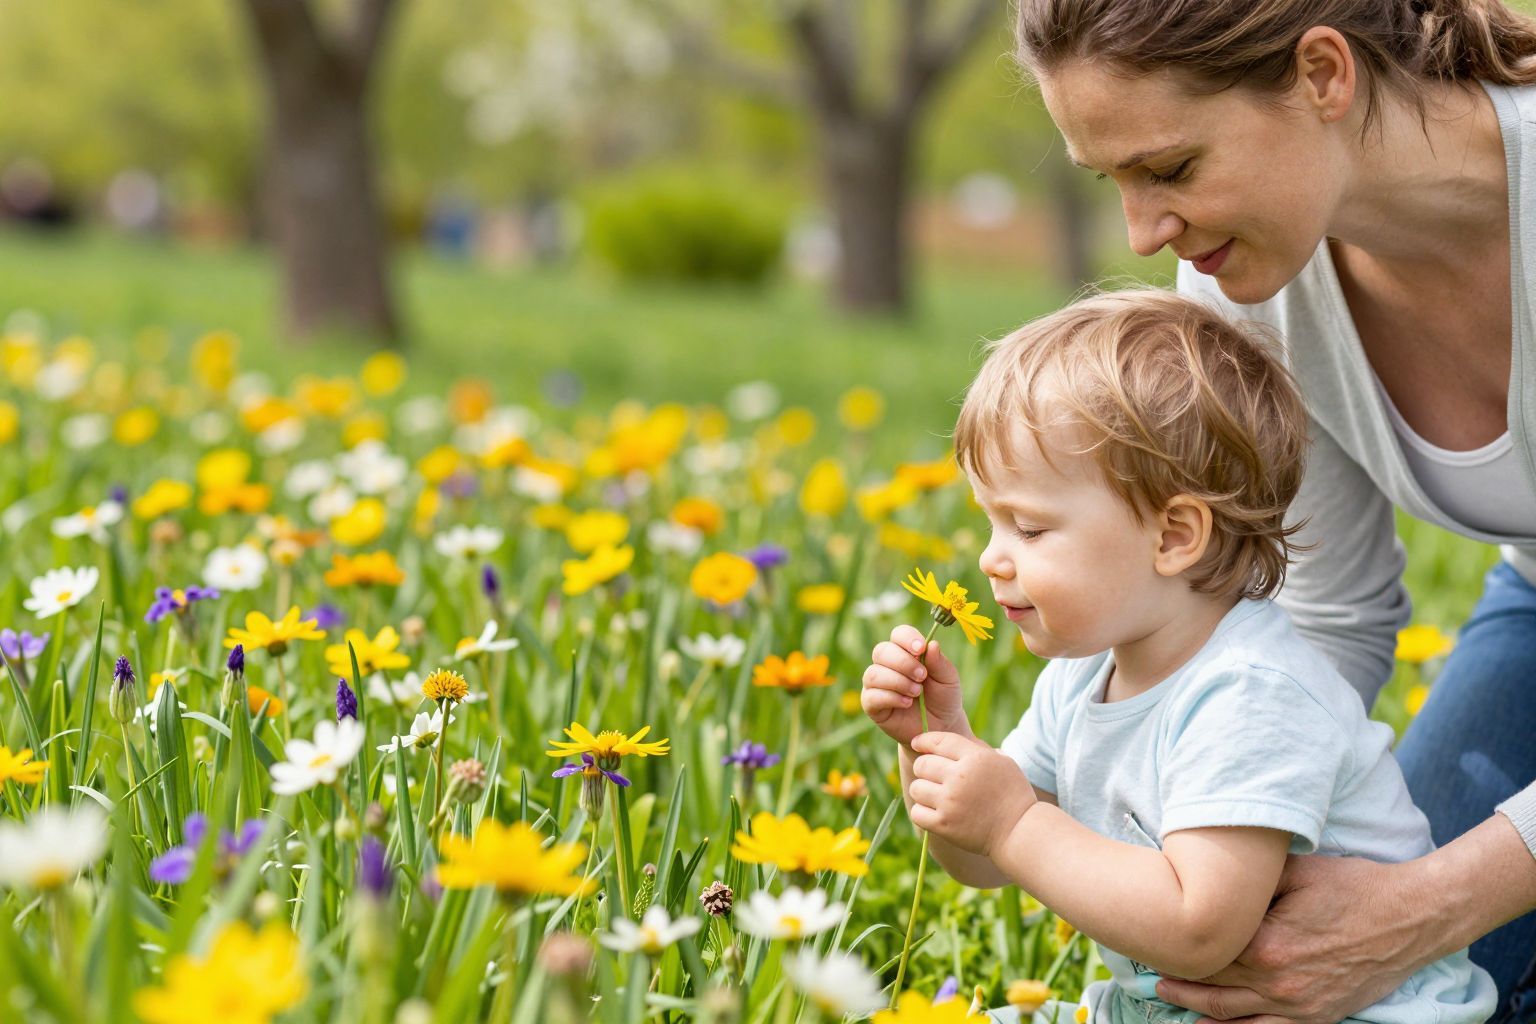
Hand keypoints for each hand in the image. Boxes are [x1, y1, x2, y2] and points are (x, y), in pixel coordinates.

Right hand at [862, 625, 970, 745]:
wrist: (939, 728)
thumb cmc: (943, 699)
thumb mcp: (948, 680)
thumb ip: (940, 662)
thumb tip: (931, 644)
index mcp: (906, 652)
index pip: (898, 634)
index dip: (907, 638)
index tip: (921, 649)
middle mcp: (887, 665)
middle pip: (882, 651)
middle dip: (903, 662)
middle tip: (922, 676)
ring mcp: (877, 684)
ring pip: (873, 673)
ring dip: (897, 681)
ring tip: (916, 692)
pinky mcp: (872, 705)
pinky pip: (871, 695)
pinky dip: (891, 697)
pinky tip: (906, 703)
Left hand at [908, 731, 1035, 856]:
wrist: (1019, 831)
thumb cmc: (1013, 795)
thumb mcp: (1003, 763)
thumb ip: (977, 749)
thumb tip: (952, 743)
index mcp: (975, 758)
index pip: (938, 741)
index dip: (923, 741)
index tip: (918, 744)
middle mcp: (960, 777)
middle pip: (922, 764)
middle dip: (924, 768)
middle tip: (931, 776)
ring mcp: (950, 802)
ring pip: (916, 788)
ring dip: (922, 791)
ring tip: (934, 796)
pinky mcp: (944, 825)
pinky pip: (916, 812)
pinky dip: (922, 812)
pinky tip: (933, 812)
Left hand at [1154, 854, 1430, 1023]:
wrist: (1410, 916)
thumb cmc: (1353, 886)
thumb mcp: (1295, 871)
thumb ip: (1251, 880)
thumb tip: (1214, 878)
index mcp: (1265, 943)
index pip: (1206, 950)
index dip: (1177, 946)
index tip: (1155, 938)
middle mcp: (1277, 981)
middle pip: (1212, 985)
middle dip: (1178, 979)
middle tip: (1149, 971)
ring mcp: (1298, 1005)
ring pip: (1232, 1015)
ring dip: (1197, 1008)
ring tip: (1170, 997)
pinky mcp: (1319, 1016)